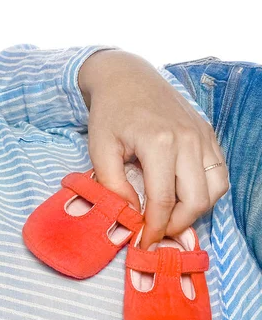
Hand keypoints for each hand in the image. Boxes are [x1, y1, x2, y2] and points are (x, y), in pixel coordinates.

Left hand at [78, 49, 228, 249]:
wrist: (127, 77)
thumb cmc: (110, 113)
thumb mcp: (100, 149)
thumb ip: (113, 186)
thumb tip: (131, 215)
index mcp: (159, 142)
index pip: (164, 200)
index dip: (153, 228)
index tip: (143, 243)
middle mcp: (188, 139)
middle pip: (196, 200)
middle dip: (176, 225)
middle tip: (155, 230)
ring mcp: (202, 136)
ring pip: (215, 190)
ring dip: (195, 211)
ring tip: (170, 215)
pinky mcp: (208, 134)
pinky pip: (219, 174)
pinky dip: (206, 192)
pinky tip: (183, 196)